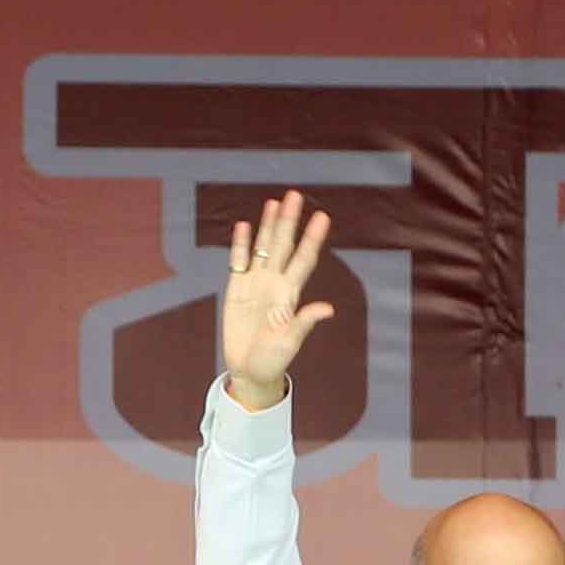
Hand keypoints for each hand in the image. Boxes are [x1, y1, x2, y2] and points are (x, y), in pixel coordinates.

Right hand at [216, 193, 337, 411]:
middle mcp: (275, 283)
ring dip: (267, 226)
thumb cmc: (273, 359)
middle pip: (283, 245)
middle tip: (295, 195)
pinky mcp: (236, 290)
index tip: (322, 216)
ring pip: (262, 248)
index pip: (304, 259)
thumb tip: (328, 309)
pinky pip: (238, 262)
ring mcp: (255, 284)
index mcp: (290, 294)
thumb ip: (304, 322)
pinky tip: (244, 226)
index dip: (312, 238)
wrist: (249, 369)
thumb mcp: (290, 342)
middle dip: (289, 221)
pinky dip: (240, 245)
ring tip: (273, 202)